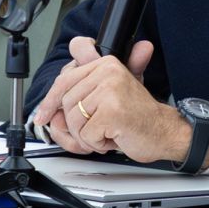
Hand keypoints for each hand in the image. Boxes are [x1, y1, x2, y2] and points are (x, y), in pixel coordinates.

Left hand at [32, 37, 188, 162]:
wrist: (164, 132)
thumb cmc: (138, 116)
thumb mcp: (107, 98)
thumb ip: (77, 100)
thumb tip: (49, 110)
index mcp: (104, 64)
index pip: (64, 79)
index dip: (50, 100)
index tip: (44, 115)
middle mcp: (107, 71)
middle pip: (65, 103)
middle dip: (74, 125)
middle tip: (93, 131)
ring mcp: (110, 90)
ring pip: (73, 120)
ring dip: (86, 136)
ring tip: (106, 132)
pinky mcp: (112, 111)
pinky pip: (86, 135)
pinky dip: (97, 144)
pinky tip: (113, 138)